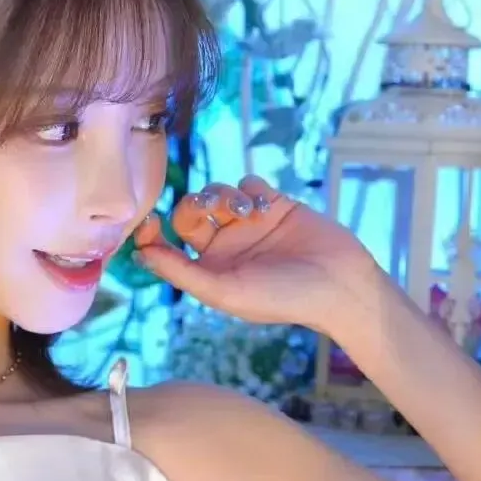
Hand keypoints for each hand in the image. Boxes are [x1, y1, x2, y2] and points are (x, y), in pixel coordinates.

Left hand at [133, 175, 380, 333]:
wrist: (340, 285)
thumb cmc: (281, 298)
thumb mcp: (225, 291)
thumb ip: (181, 272)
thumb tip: (141, 255)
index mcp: (208, 269)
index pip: (167, 244)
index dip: (153, 232)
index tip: (150, 222)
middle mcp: (224, 245)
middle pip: (189, 211)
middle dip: (194, 204)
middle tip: (212, 209)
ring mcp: (248, 223)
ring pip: (217, 192)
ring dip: (225, 195)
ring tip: (248, 211)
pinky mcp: (274, 204)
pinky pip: (248, 182)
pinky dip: (250, 189)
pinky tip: (265, 206)